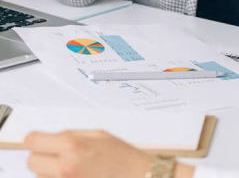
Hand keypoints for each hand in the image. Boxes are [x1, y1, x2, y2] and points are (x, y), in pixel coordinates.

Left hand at [25, 130, 151, 177]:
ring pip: (41, 176)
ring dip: (50, 171)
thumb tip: (48, 138)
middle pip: (32, 162)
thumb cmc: (121, 157)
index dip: (35, 140)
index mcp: (72, 146)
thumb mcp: (97, 135)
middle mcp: (65, 167)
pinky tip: (76, 175)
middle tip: (55, 156)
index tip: (37, 141)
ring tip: (72, 167)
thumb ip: (70, 135)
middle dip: (41, 157)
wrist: (136, 176)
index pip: (33, 141)